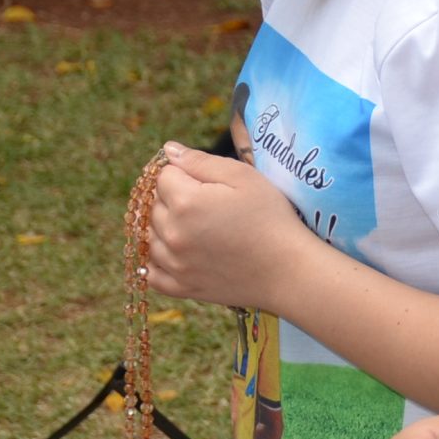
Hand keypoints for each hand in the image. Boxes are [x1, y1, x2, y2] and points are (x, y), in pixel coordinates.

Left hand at [144, 140, 305, 309]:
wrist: (288, 270)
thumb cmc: (271, 218)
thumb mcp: (243, 177)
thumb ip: (200, 161)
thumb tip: (168, 150)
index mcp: (185, 202)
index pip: (163, 176)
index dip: (185, 174)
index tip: (208, 183)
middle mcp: (172, 233)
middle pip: (154, 205)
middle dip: (174, 198)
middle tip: (207, 205)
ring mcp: (174, 264)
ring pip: (150, 236)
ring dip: (165, 228)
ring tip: (197, 228)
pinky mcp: (181, 287)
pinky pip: (151, 272)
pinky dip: (156, 261)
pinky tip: (176, 253)